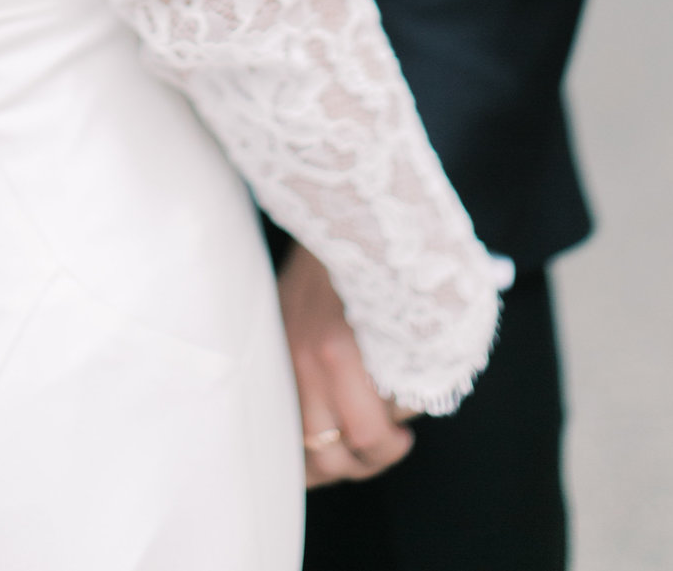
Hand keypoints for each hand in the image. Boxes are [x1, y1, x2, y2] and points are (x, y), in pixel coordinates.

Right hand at [277, 245, 415, 488]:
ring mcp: (279, 353)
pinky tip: (312, 441)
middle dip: (361, 462)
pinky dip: (294, 437)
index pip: (364, 435)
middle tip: (381, 447)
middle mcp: (300, 359)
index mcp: (337, 352)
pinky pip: (276, 412)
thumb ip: (402, 377)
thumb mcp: (403, 320)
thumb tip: (395, 420)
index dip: (389, 450)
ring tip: (348, 451)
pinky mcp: (269, 344)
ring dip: (323, 459)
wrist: (334, 209)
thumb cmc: (376, 263)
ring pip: (294, 442)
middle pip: (325, 453)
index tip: (403, 439)